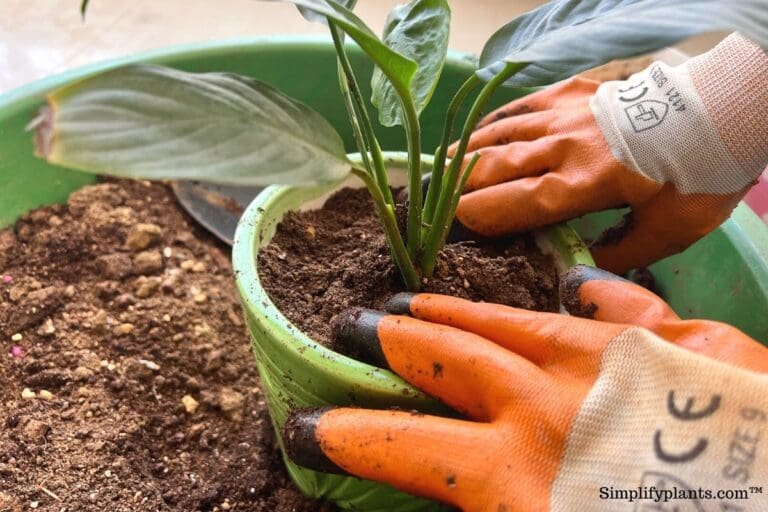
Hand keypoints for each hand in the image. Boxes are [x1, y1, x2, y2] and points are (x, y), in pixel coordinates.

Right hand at [282, 265, 767, 510]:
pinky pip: (627, 306)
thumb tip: (461, 487)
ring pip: (513, 322)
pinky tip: (572, 285)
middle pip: (448, 357)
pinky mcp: (688, 350)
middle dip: (393, 340)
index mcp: (518, 473)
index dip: (348, 434)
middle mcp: (554, 404)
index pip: (403, 445)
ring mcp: (621, 364)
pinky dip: (594, 296)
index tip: (306, 426)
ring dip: (459, 311)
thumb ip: (492, 497)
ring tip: (419, 298)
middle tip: (353, 325)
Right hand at [448, 34, 766, 273]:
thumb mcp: (670, 231)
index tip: (453, 231)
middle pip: (494, 169)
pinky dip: (493, 124)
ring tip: (439, 170)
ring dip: (466, 156)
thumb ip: (619, 255)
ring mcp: (563, 114)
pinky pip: (519, 107)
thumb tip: (578, 275)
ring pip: (499, 135)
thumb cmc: (697, 174)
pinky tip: (478, 135)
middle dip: (459, 190)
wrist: (722, 107)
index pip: (513, 204)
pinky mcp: (570, 92)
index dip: (478, 219)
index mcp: (582, 185)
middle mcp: (562, 148)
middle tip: (436, 207)